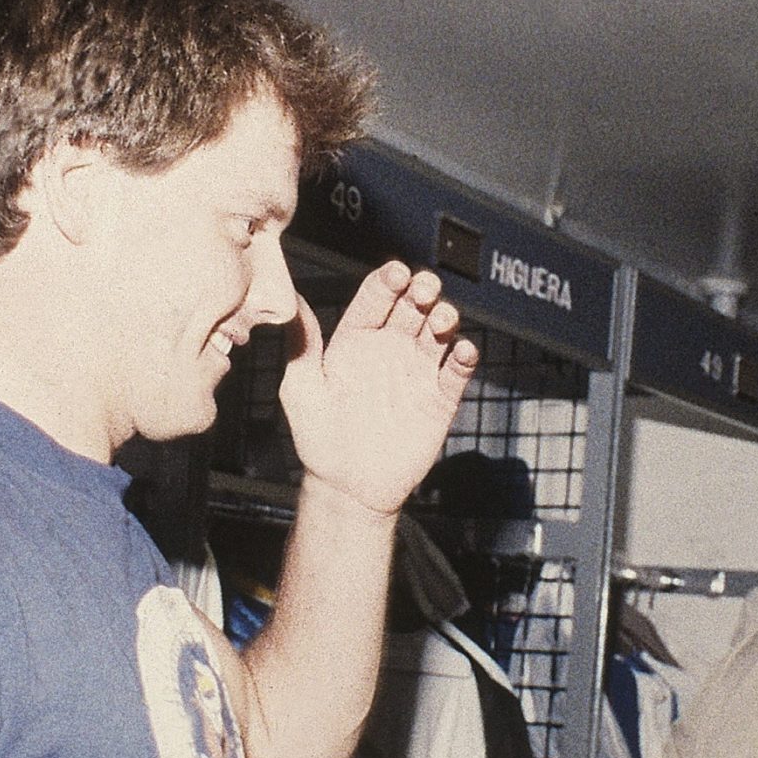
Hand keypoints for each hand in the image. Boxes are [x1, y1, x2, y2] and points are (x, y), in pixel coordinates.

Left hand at [278, 262, 478, 517]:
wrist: (348, 486)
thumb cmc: (318, 438)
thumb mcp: (302, 389)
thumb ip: (302, 345)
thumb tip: (292, 301)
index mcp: (357, 339)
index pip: (376, 299)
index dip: (388, 282)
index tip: (396, 272)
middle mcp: (390, 348)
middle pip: (412, 307)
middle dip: (421, 291)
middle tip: (424, 287)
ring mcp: (417, 372)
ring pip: (439, 333)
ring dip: (445, 318)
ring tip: (442, 318)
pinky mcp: (439, 400)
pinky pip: (457, 372)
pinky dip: (464, 358)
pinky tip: (463, 352)